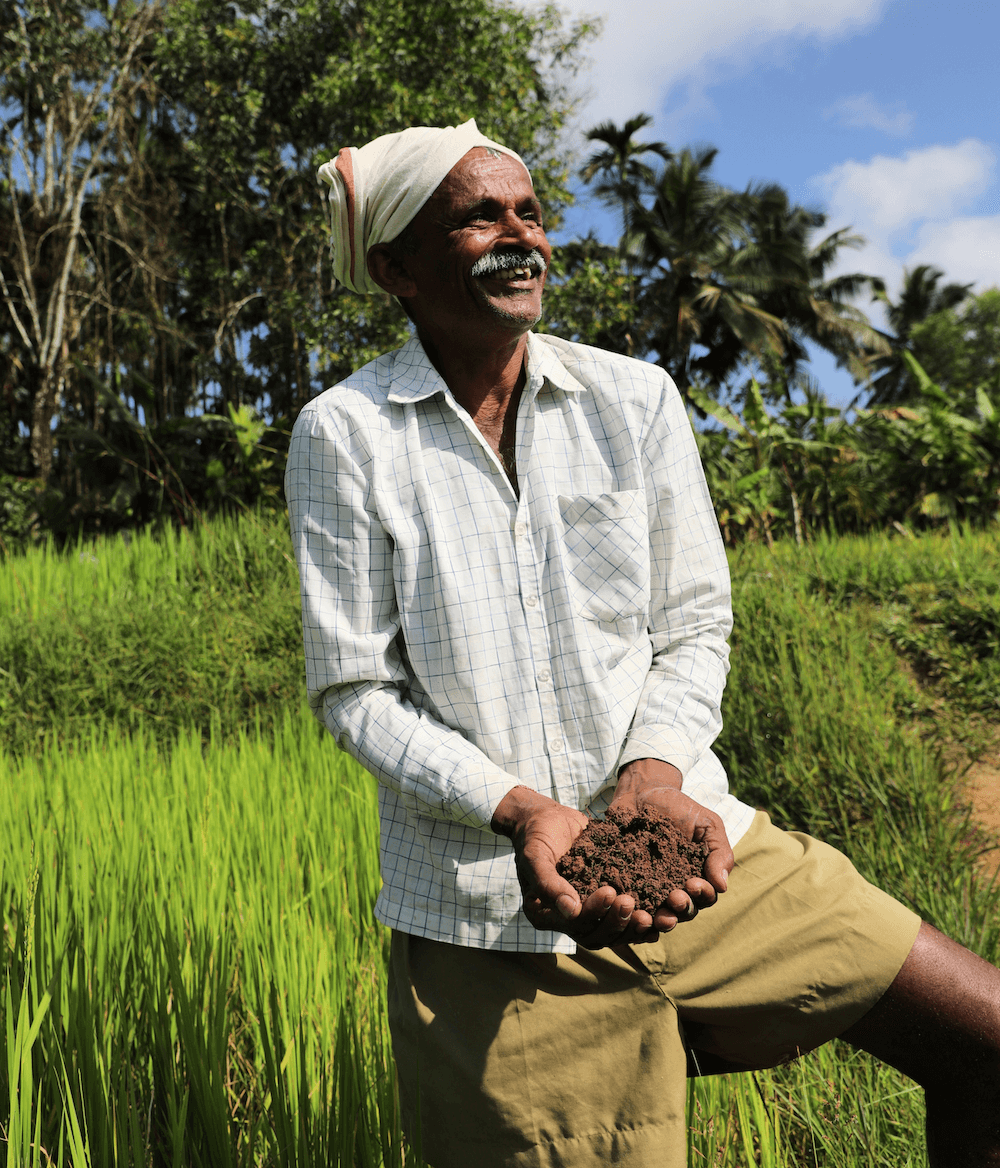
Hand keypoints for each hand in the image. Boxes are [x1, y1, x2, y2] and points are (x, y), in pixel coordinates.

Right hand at [491, 786, 661, 948]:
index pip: (573, 925)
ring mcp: (586, 910)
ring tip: (651, 916)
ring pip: (612, 931)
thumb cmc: (535, 835)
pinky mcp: (602, 899)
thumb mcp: (535, 856)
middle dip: (617, 922)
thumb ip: (548, 883)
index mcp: (544, 914)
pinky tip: (660, 918)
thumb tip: (571, 911)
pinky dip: (639, 921)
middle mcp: (566, 919)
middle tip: (631, 903)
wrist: (545, 818)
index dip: (594, 914)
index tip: (609, 891)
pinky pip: (621, 917)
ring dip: (632, 927)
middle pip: (596, 935)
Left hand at [611, 759, 733, 932]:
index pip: (704, 898)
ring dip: (656, 918)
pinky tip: (625, 904)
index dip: (701, 895)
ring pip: (654, 913)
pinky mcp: (622, 883)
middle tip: (674, 898)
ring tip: (653, 915)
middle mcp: (673, 889)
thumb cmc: (680, 808)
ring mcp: (647, 888)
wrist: (642, 791)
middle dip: (680, 909)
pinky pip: (625, 901)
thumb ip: (719, 851)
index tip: (693, 884)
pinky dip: (626, 908)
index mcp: (696, 879)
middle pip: (680, 912)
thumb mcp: (707, 824)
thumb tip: (722, 886)